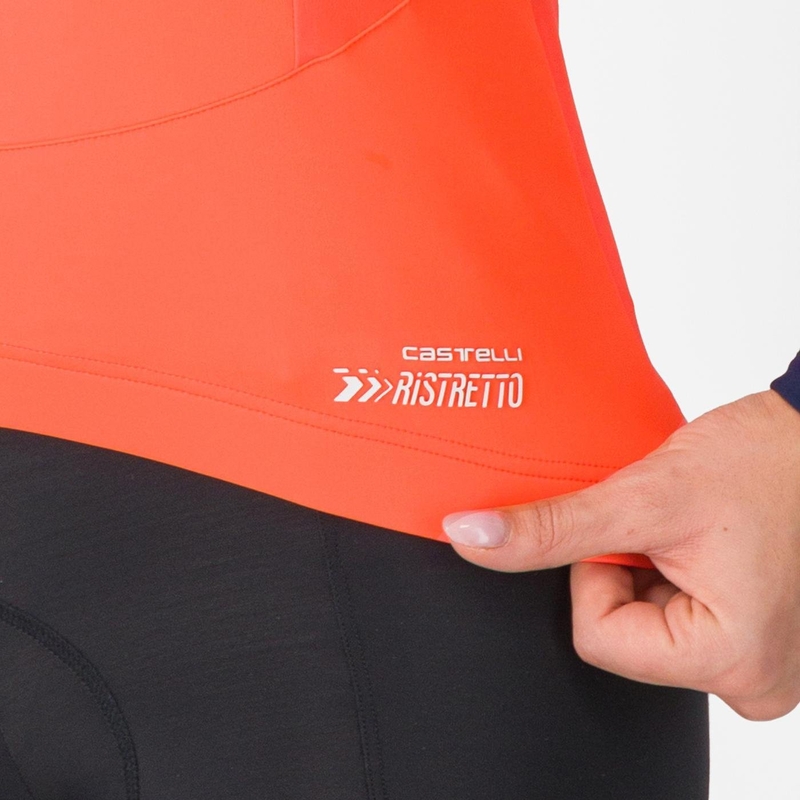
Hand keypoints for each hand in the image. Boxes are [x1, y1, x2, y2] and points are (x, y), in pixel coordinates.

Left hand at [442, 389, 799, 720]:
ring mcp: (755, 662)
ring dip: (648, 571)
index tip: (637, 532)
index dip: (599, 572)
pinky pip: (673, 617)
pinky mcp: (749, 639)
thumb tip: (470, 538)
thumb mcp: (643, 496)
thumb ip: (550, 527)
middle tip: (671, 531)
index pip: (597, 639)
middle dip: (627, 573)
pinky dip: (667, 574)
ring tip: (692, 534)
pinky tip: (699, 543)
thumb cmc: (763, 460)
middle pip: (621, 637)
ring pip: (643, 625)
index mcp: (734, 662)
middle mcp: (752, 681)